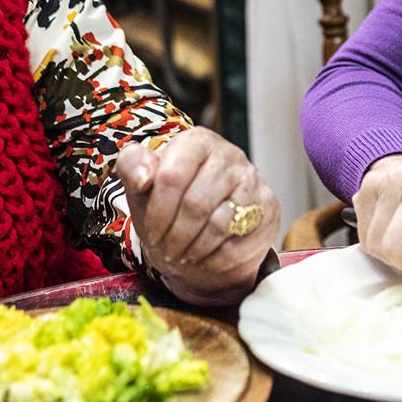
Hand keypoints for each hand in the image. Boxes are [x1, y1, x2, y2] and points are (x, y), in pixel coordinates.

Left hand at [118, 127, 280, 305]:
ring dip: (193, 249)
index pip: (172, 177)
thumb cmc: (170, 207)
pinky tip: (205, 258)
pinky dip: (214, 260)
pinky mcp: (269, 209)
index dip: (158, 212)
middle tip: (166, 251)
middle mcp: (230, 155)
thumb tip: (143, 176)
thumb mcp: (142, 188)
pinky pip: (239, 243)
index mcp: (197, 142)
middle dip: (174, 236)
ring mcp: (254, 181)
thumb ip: (132, 168)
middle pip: (196, 204)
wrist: (205, 236)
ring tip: (183, 255)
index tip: (150, 233)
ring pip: (219, 225)